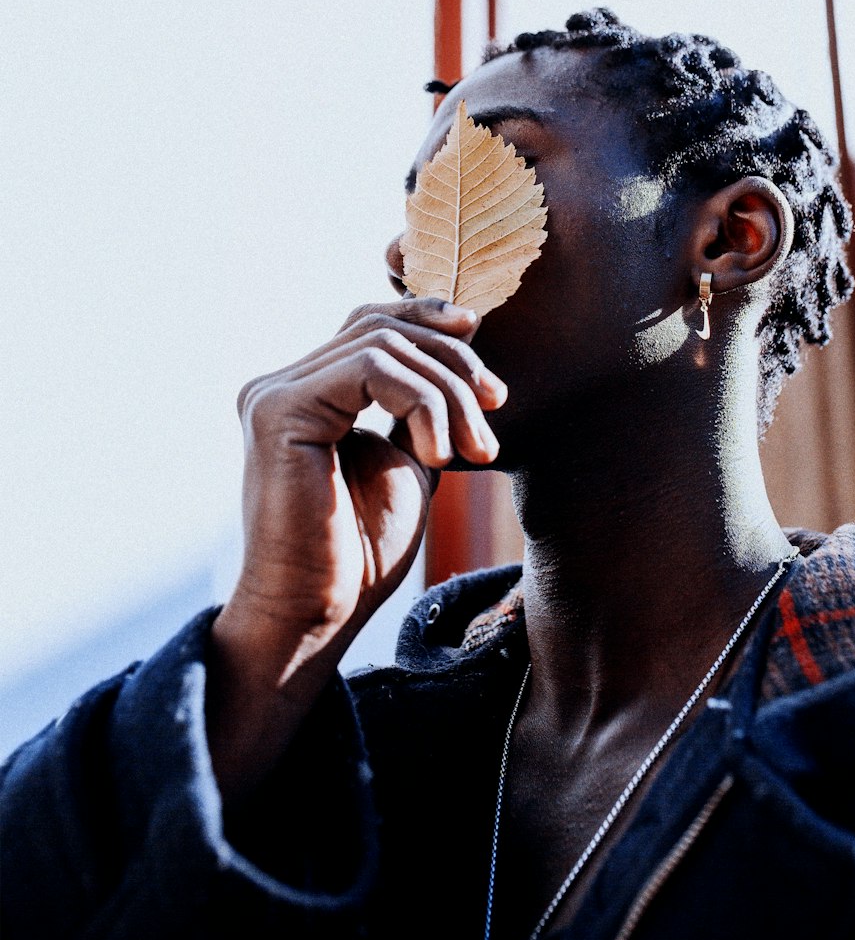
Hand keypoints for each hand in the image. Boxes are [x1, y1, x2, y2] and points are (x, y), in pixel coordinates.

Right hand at [207, 298, 505, 796]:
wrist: (318, 615)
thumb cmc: (361, 552)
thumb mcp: (407, 462)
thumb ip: (420, 411)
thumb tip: (460, 357)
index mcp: (306, 393)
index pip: (372, 326)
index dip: (431, 324)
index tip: (488, 372)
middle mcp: (281, 385)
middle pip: (383, 329)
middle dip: (454, 363)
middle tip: (495, 410)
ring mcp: (274, 393)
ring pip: (384, 345)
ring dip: (447, 393)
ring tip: (472, 449)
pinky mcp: (279, 409)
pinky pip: (371, 368)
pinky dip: (421, 402)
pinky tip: (436, 454)